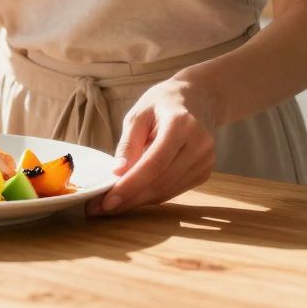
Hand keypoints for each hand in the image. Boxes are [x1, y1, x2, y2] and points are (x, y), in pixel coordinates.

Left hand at [87, 79, 223, 215]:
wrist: (196, 99)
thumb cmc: (161, 104)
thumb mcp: (138, 115)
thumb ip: (128, 144)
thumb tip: (117, 173)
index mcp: (181, 125)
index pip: (154, 163)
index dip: (131, 185)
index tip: (107, 201)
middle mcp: (199, 144)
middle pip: (161, 182)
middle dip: (129, 198)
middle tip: (100, 208)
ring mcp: (205, 160)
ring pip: (167, 191)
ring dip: (138, 201)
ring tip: (112, 204)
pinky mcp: (205, 171)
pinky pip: (173, 190)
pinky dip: (151, 195)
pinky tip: (134, 195)